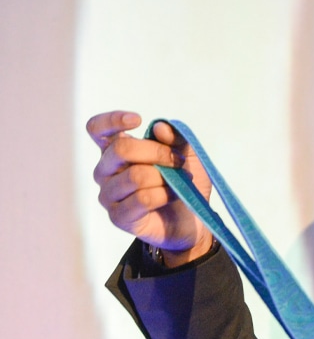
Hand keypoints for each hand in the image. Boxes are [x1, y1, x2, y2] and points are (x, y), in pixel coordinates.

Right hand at [87, 110, 213, 266]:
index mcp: (116, 150)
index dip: (112, 120)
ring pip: (135, 176)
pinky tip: (173, 196)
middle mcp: (105, 170)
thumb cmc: (182, 182)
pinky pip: (142, 199)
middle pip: (121, 149)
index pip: (97, 129)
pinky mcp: (118, 216)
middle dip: (157, 152)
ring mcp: (108, 194)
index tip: (137, 120)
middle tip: (178, 161)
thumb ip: (175, 137)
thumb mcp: (187, 154)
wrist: (191, 219)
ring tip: (179, 183)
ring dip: (165, 178)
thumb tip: (159, 128)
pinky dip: (164, 195)